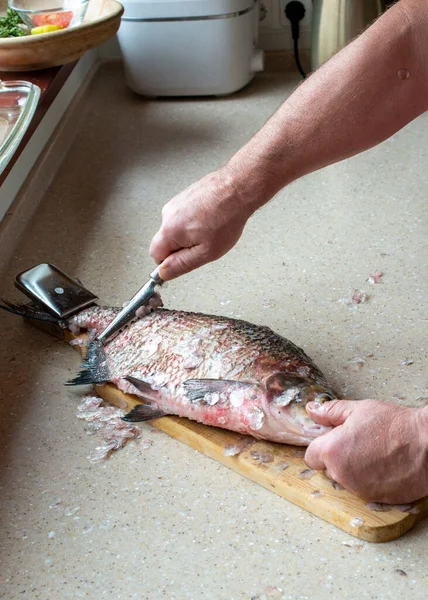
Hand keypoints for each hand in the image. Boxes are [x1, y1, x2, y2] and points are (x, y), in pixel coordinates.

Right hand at [150, 166, 252, 279]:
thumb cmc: (226, 218)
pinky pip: (183, 216)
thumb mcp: (206, 252)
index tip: (185, 261)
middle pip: (166, 241)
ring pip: (176, 228)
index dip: (170, 262)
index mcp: (169, 230)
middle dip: (182, 247)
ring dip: (189, 233)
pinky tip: (210, 218)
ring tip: (211, 228)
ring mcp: (175, 202)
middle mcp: (167, 214)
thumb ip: (181, 265)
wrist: (238, 188)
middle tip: (204, 244)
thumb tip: (164, 272)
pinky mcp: (184, 196)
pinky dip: (195, 221)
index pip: (155, 255)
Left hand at [304, 399, 427, 503]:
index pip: (311, 456)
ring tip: (375, 452)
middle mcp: (342, 474)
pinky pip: (364, 489)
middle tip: (359, 442)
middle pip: (329, 468)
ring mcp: (359, 489)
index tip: (335, 440)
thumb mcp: (359, 410)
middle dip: (339, 457)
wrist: (427, 445)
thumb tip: (312, 410)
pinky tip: (384, 465)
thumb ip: (330, 412)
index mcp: (332, 451)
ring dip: (354, 469)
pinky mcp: (376, 499)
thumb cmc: (396, 426)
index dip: (322, 447)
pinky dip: (371, 480)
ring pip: (347, 479)